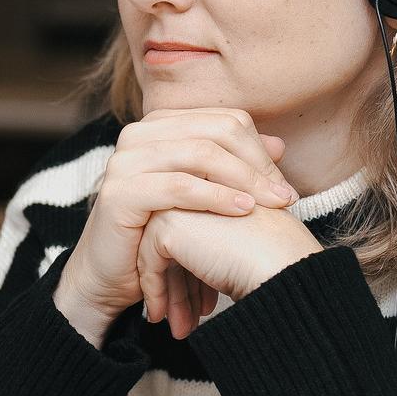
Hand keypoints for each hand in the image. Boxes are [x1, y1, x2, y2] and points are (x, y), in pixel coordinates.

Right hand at [53, 109, 297, 345]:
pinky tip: (242, 211)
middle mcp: (138, 135)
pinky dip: (215, 197)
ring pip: (199, 153)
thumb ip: (235, 166)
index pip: (224, 120)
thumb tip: (279, 145)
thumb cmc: (158, 234)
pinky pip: (178, 186)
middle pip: (215, 132)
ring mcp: (124, 161)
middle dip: (256, 165)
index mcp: (159, 127)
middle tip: (284, 197)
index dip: (260, 150)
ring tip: (270, 205)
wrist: (111, 275)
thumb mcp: (203, 195)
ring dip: (243, 179)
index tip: (282, 185)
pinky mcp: (119, 193)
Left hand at [136, 205, 323, 338]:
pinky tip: (162, 317)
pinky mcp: (166, 223)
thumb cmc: (281, 260)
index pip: (199, 233)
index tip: (200, 306)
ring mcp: (179, 202)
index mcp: (224, 191)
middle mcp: (200, 189)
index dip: (197, 274)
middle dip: (181, 288)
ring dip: (170, 294)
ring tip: (178, 328)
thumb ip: (218, 248)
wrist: (283, 267)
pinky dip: (155, 291)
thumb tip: (200, 267)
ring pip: (161, 253)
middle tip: (183, 323)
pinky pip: (149, 262)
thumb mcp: (248, 246)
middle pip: (178, 244)